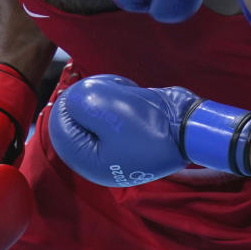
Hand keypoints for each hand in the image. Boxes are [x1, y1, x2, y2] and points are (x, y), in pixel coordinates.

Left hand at [48, 74, 250, 186]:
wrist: (189, 128)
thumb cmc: (147, 123)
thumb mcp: (105, 108)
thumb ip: (79, 101)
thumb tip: (72, 99)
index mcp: (89, 163)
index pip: (60, 129)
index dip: (69, 102)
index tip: (87, 86)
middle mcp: (100, 161)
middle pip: (77, 123)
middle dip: (88, 99)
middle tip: (105, 86)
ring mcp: (116, 149)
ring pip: (95, 116)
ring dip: (104, 97)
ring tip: (121, 87)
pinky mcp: (131, 136)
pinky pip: (113, 116)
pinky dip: (118, 102)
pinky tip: (131, 93)